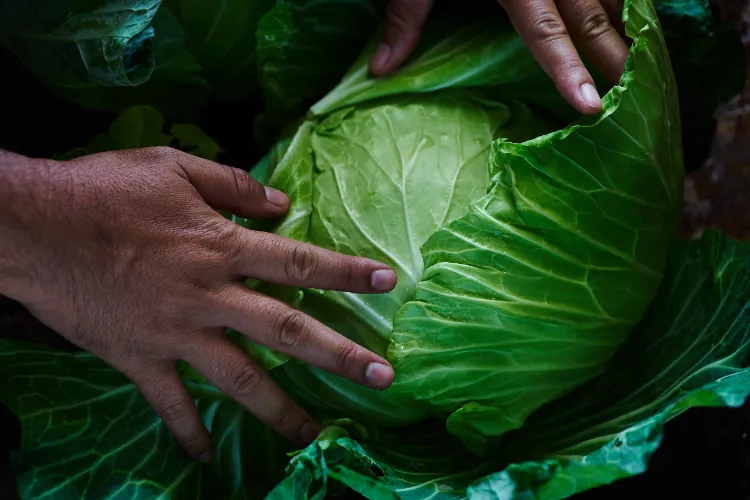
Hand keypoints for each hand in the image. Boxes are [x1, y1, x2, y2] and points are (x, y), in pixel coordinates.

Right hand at [0, 147, 397, 461]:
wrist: (33, 226)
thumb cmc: (104, 190)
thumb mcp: (175, 167)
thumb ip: (234, 186)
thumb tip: (282, 203)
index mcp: (222, 248)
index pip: (300, 263)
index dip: (347, 271)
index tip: (387, 282)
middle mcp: (209, 297)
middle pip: (288, 331)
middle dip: (340, 355)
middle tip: (382, 378)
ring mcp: (176, 334)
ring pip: (240, 379)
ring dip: (280, 410)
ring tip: (314, 435)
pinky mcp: (139, 359)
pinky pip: (170, 404)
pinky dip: (188, 431)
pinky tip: (205, 458)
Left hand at [370, 0, 628, 114]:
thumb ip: (405, 17)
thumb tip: (379, 71)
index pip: (545, 35)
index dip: (569, 71)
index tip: (592, 106)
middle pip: (593, 16)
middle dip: (619, 55)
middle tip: (640, 92)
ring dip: (628, 25)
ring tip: (645, 61)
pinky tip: (634, 13)